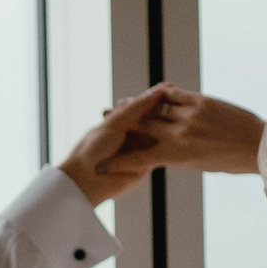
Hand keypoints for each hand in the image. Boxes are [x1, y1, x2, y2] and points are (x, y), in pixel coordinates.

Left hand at [57, 85, 173, 205]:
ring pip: (159, 135)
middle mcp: (132, 132)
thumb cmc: (93, 149)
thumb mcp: (115, 123)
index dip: (156, 97)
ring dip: (168, 128)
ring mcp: (139, 148)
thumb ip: (136, 108)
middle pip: (154, 119)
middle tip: (179, 102)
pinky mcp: (145, 163)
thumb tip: (156, 91)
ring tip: (180, 118)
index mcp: (122, 119)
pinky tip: (178, 137)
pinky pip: (159, 153)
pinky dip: (167, 145)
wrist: (85, 179)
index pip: (144, 105)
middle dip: (165, 111)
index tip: (169, 88)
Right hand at [113, 87, 264, 174]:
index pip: (140, 158)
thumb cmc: (230, 162)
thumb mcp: (198, 165)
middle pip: (142, 125)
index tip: (104, 164)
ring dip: (138, 106)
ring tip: (124, 103)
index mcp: (178, 155)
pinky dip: (160, 94)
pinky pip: (173, 94)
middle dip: (123, 123)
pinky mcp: (201, 100)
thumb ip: (175, 155)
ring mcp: (190, 114)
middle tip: (107, 117)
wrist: (260, 145)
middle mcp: (180, 133)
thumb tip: (156, 151)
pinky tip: (152, 93)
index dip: (119, 162)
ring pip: (155, 107)